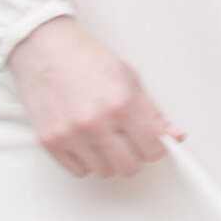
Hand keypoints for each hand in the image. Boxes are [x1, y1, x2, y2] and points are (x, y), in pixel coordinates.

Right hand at [11, 12, 177, 177]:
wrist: (46, 49)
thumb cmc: (86, 58)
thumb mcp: (130, 78)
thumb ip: (153, 112)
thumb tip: (174, 135)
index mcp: (121, 104)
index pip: (153, 149)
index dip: (156, 147)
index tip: (152, 142)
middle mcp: (96, 123)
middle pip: (130, 167)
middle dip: (135, 157)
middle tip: (130, 142)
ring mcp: (71, 135)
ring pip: (105, 172)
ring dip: (109, 159)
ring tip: (105, 136)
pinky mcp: (51, 142)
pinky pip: (79, 171)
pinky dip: (87, 161)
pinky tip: (87, 141)